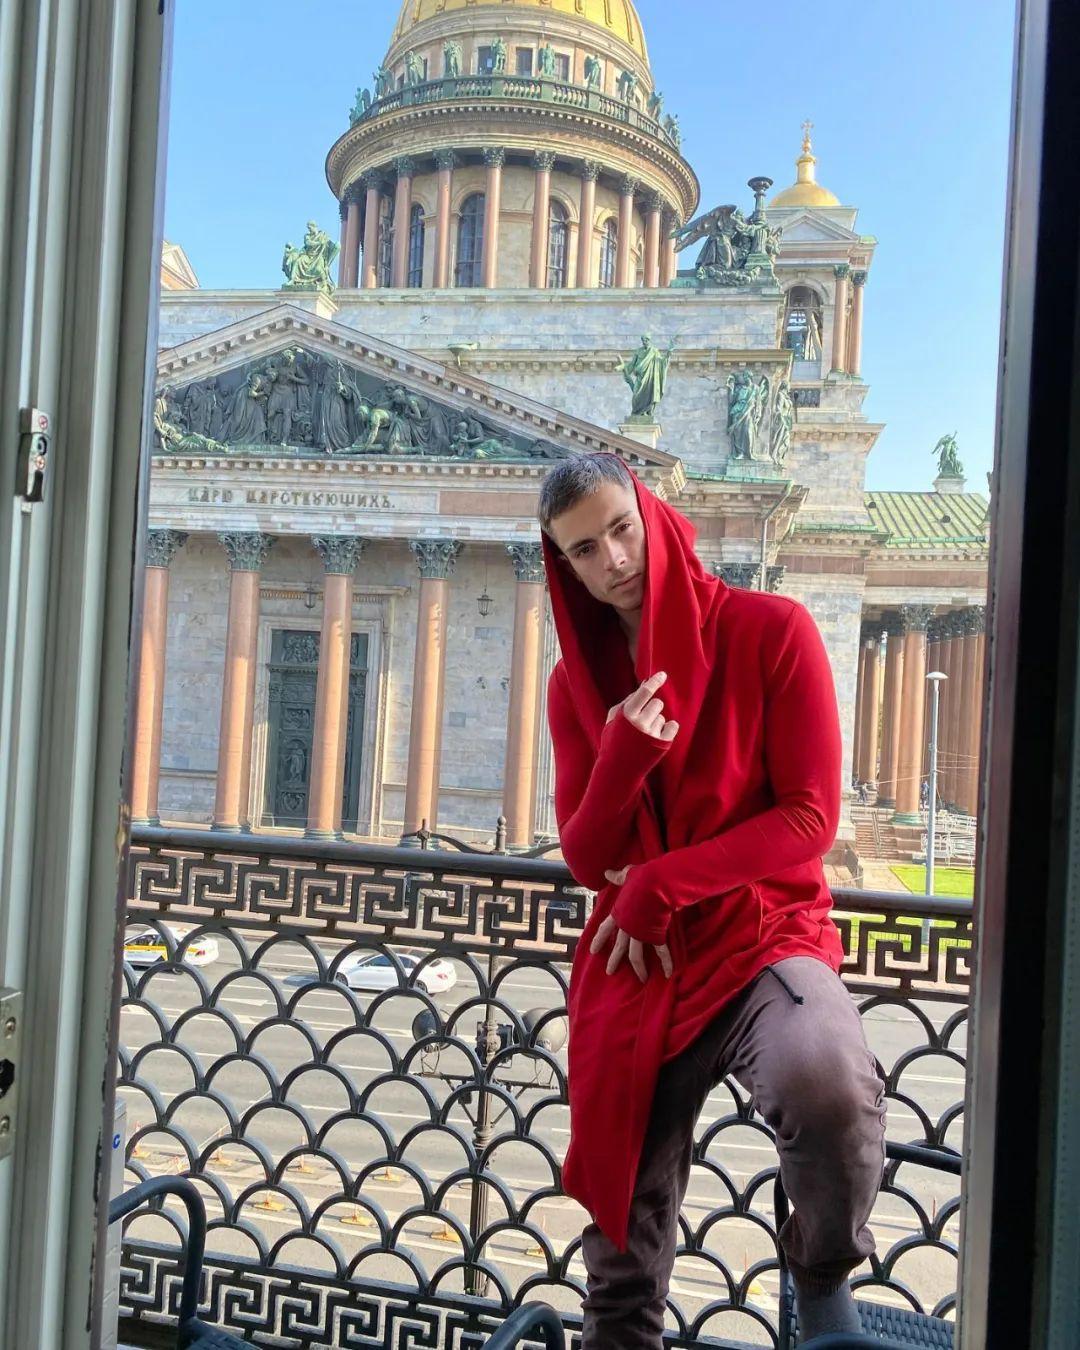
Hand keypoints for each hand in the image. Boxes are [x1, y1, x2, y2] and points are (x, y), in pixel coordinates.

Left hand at [590, 865, 673, 981]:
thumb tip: (607, 872)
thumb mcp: (627, 875)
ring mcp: (640, 933)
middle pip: (618, 947)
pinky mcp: (656, 935)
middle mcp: (627, 927)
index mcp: (618, 914)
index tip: (593, 951)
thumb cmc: (641, 878)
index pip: (604, 929)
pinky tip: (668, 974)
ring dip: (639, 969)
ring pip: (636, 956)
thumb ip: (617, 877)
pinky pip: (661, 952)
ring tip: (641, 980)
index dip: (599, 940)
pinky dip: (666, 963)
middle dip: (614, 960)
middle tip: (610, 971)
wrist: (655, 885)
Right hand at [605, 670, 679, 741]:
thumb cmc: (614, 741)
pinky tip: (656, 737)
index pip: (645, 691)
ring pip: (662, 716)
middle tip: (641, 722)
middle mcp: (640, 723)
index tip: (662, 675)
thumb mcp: (614, 719)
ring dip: (655, 722)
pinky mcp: (662, 744)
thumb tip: (645, 684)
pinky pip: (673, 725)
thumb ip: (628, 700)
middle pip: (657, 703)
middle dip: (651, 709)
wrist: (618, 769)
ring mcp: (652, 734)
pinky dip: (667, 729)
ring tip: (643, 736)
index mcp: (626, 714)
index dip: (655, 681)